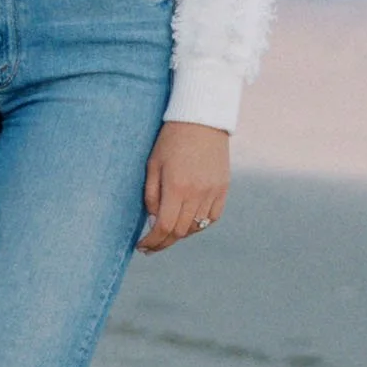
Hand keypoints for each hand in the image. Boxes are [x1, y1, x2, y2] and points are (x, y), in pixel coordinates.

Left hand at [137, 121, 229, 251]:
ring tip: (168, 231)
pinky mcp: (223, 188)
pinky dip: (199, 225)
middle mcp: (196, 193)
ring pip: (196, 227)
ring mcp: (212, 192)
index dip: (152, 242)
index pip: (163, 227)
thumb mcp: (153, 164)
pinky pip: (211, 218)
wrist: (201, 119)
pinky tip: (188, 222)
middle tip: (151, 246)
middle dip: (163, 242)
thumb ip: (151, 195)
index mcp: (176, 187)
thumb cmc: (171, 140)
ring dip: (180, 234)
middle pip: (179, 231)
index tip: (142, 247)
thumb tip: (153, 221)